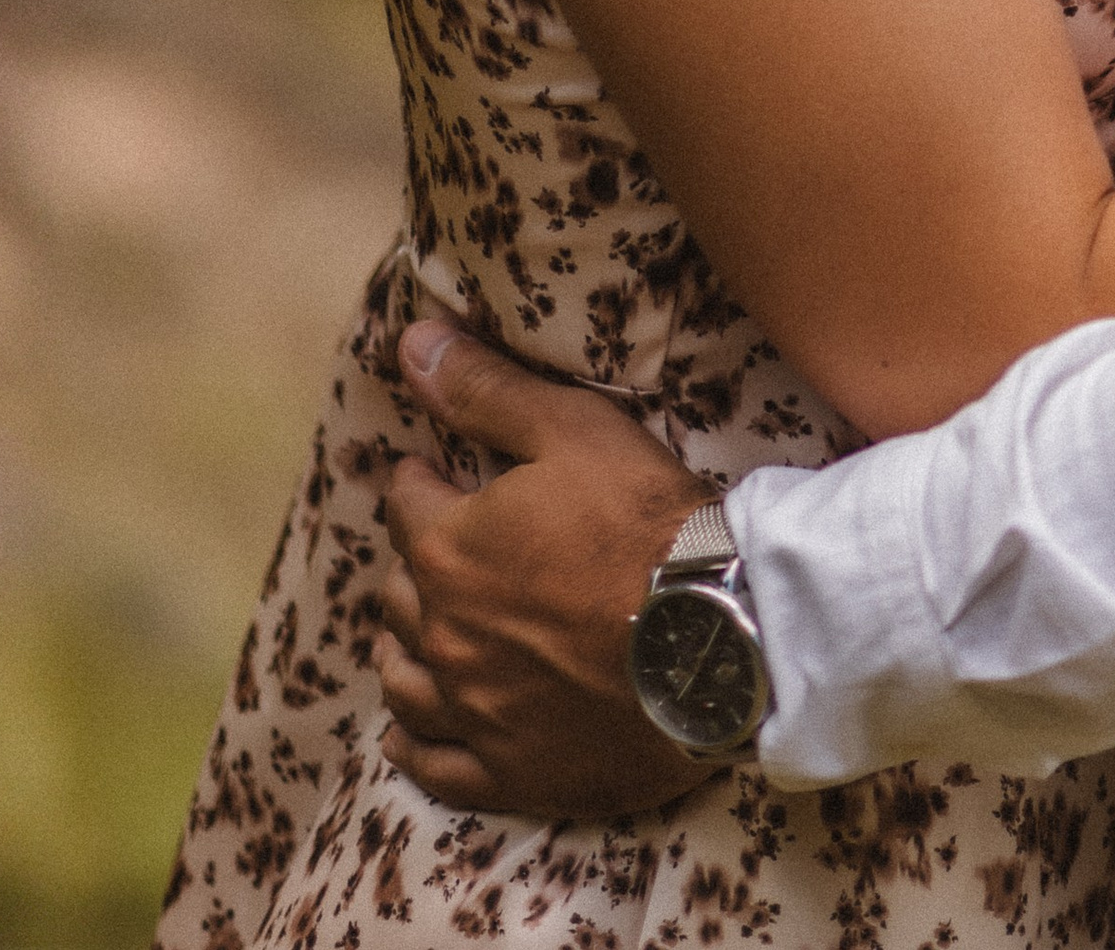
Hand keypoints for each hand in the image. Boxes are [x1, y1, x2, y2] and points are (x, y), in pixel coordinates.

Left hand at [377, 318, 716, 818]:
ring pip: (402, 679)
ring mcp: (471, 712)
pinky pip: (433, 765)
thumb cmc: (645, 522)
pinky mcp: (507, 772)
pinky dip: (413, 744)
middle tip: (446, 551)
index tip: (433, 475)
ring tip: (423, 632)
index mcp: (448, 550)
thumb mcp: (571, 429)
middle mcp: (443, 636)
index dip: (422, 482)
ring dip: (405, 649)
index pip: (406, 504)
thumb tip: (412, 342)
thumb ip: (485, 389)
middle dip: (415, 564)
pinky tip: (410, 731)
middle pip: (398, 594)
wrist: (717, 635)